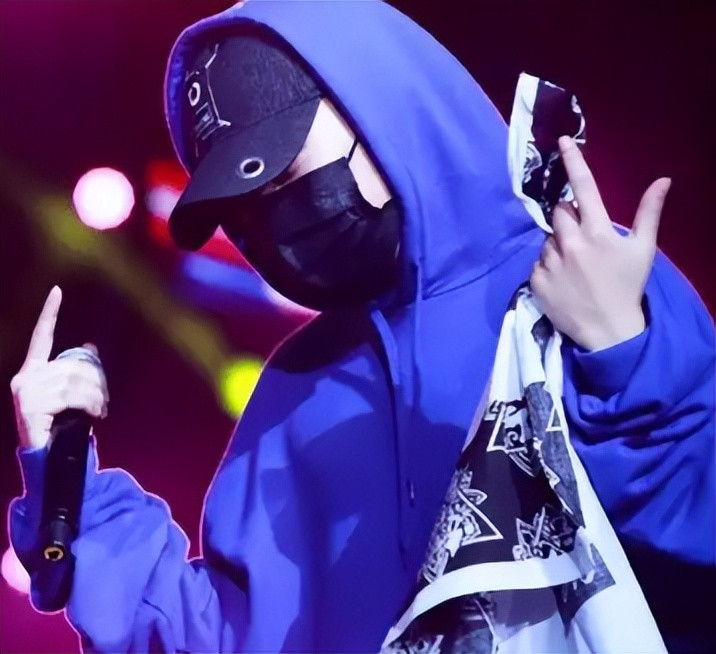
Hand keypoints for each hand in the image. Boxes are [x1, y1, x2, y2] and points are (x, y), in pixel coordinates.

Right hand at [10, 286, 108, 449]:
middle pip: (73, 365)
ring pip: (76, 381)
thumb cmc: (61, 428)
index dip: (50, 313)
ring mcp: (26, 392)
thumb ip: (75, 373)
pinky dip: (90, 405)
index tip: (57, 290)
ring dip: (97, 397)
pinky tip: (95, 416)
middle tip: (104, 402)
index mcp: (33, 372)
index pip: (42, 336)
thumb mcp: (70, 397)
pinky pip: (72, 396)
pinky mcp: (31, 405)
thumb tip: (89, 347)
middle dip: (97, 382)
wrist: (50, 461)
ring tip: (100, 411)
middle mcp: (24, 378)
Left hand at [530, 136, 670, 350]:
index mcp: (598, 232)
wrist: (608, 331)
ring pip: (547, 240)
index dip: (573, 162)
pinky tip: (563, 281)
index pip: (583, 189)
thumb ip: (649, 213)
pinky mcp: (536, 281)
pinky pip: (537, 263)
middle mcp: (570, 244)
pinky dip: (547, 267)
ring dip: (558, 245)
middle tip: (582, 239)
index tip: (562, 142)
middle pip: (558, 213)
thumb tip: (662, 180)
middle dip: (567, 218)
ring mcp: (551, 264)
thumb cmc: (628, 287)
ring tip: (575, 267)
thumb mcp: (644, 250)